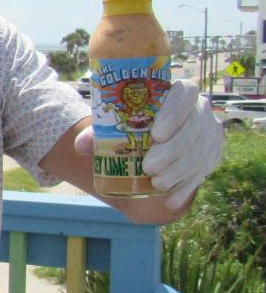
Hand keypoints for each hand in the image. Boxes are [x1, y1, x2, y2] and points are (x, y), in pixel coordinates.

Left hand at [75, 79, 222, 211]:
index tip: (156, 134)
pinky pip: (203, 172)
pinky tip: (171, 201)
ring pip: (199, 153)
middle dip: (172, 151)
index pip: (184, 94)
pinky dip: (185, 188)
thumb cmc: (134, 122)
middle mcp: (200, 110)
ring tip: (157, 184)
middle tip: (149, 168)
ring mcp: (210, 133)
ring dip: (179, 172)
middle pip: (192, 129)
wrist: (155, 133)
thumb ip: (100, 131)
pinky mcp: (212, 154)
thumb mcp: (118, 122)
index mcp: (178, 91)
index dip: (174, 113)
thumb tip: (81, 146)